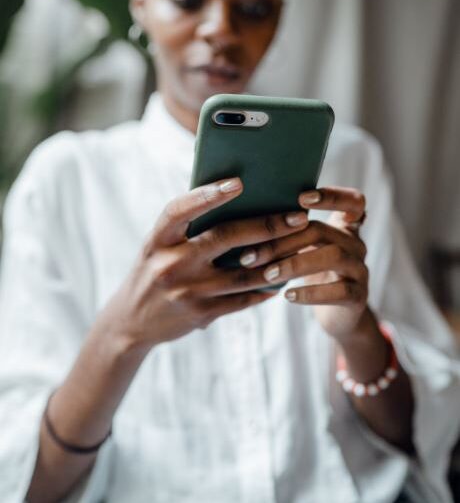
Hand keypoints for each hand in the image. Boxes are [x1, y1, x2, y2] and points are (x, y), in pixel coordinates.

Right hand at [106, 177, 308, 350]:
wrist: (130, 322)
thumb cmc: (153, 270)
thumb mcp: (159, 246)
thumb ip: (188, 228)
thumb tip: (236, 201)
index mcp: (157, 240)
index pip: (180, 210)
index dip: (207, 195)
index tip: (238, 183)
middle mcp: (170, 264)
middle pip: (224, 238)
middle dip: (266, 226)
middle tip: (298, 217)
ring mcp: (186, 292)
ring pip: (242, 273)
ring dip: (276, 260)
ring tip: (301, 246)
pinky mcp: (200, 314)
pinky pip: (241, 300)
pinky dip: (264, 289)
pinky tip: (281, 279)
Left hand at [238, 187, 367, 340]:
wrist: (338, 315)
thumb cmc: (312, 272)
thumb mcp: (304, 248)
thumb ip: (289, 230)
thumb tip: (242, 217)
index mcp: (344, 226)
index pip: (352, 201)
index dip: (332, 196)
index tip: (302, 197)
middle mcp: (355, 243)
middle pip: (322, 231)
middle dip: (283, 241)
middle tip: (250, 255)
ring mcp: (360, 269)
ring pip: (333, 256)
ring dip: (295, 264)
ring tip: (268, 275)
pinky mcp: (359, 296)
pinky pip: (339, 290)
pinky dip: (311, 293)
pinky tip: (288, 296)